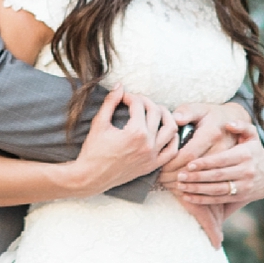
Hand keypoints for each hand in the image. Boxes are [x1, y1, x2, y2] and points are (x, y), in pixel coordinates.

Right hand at [58, 85, 179, 194]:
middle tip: (135, 101)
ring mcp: (153, 156)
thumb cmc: (93, 151)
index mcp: (135, 132)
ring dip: (164, 115)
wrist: (91, 177)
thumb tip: (120, 85)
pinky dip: (172, 138)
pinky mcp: (153, 165)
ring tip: (154, 111)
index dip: (129, 96)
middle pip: (156, 112)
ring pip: (171, 129)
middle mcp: (148, 144)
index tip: (122, 97)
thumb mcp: (99, 123)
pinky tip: (163, 131)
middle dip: (145, 101)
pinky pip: (172, 151)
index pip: (139, 104)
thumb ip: (110, 102)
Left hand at [165, 119, 263, 222]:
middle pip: (218, 176)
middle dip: (197, 177)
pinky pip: (220, 200)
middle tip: (179, 176)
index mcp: (246, 154)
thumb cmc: (253, 150)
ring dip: (197, 190)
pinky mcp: (241, 197)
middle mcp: (246, 171)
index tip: (189, 164)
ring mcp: (244, 186)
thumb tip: (229, 124)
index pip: (222, 159)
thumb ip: (241, 125)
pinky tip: (188, 197)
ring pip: (217, 190)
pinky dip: (203, 200)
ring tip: (180, 186)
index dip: (205, 163)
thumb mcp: (251, 134)